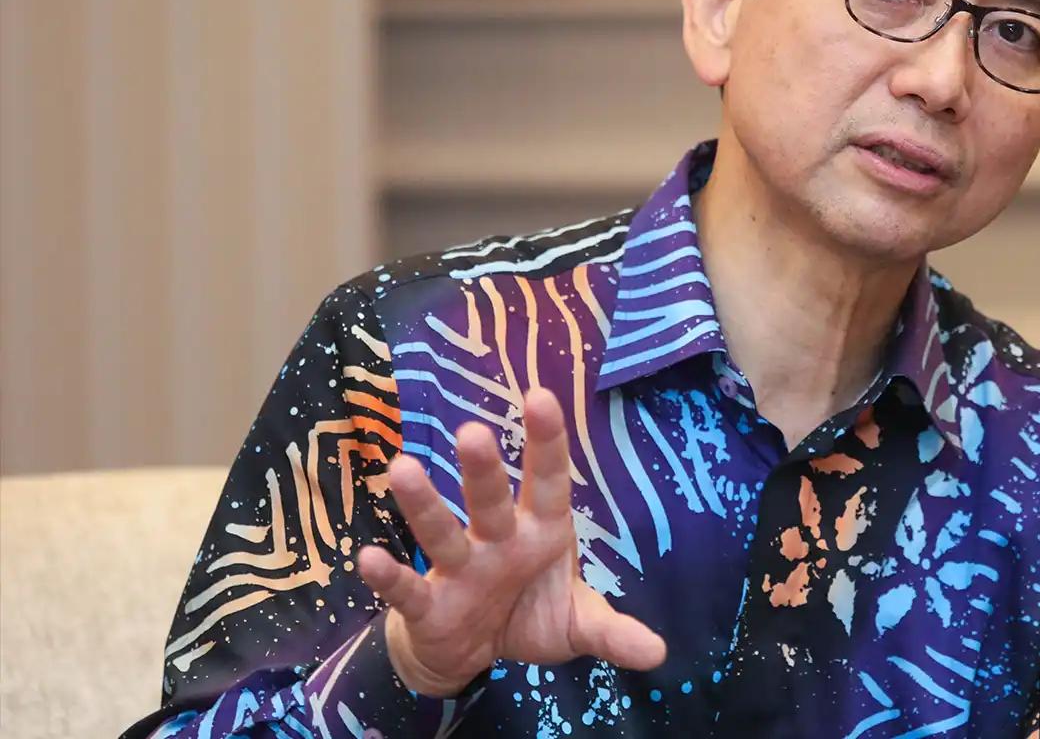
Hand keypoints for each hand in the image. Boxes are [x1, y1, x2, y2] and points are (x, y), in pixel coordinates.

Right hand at [356, 386, 666, 695]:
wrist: (472, 653)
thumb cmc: (528, 615)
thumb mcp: (577, 625)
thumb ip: (613, 632)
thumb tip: (661, 654)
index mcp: (541, 533)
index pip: (548, 482)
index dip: (547, 443)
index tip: (541, 396)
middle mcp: (498, 540)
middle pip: (490, 500)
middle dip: (482, 470)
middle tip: (471, 431)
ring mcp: (460, 569)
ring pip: (441, 533)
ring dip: (424, 505)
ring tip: (403, 469)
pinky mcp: (428, 605)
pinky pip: (407, 589)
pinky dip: (389, 577)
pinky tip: (368, 557)